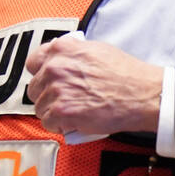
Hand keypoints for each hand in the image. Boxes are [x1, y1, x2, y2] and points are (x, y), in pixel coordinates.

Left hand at [25, 37, 162, 134]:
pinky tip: (72, 122)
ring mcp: (57, 90)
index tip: (46, 80)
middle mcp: (55, 68)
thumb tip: (64, 58)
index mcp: (62, 49)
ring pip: (40, 107)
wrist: (141, 94)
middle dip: (46, 95)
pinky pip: (48, 123)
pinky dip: (58, 126)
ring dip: (52, 112)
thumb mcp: (97, 49)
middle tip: (62, 100)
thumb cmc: (126, 74)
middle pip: (34, 87)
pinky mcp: (61, 112)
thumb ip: (73, 53)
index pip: (33, 62)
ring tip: (71, 113)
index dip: (40, 74)